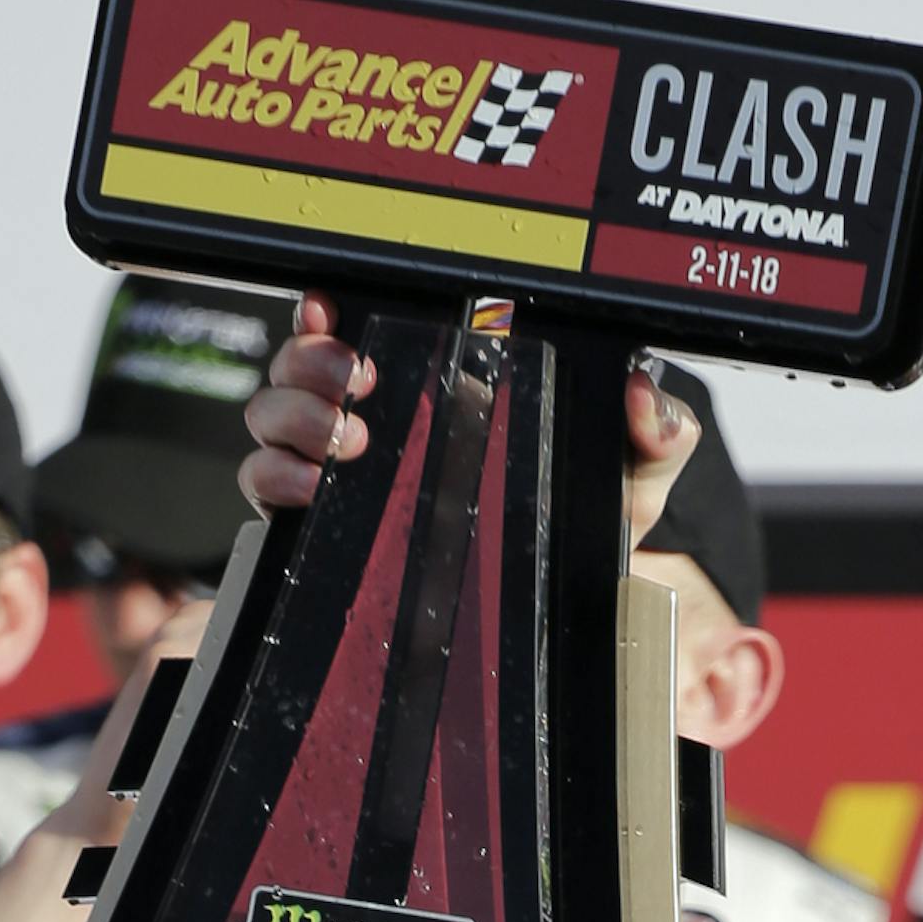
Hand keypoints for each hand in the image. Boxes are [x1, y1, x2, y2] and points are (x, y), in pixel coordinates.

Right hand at [239, 288, 700, 541]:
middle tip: (354, 382)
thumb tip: (641, 396)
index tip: (335, 311)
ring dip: (294, 416)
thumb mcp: (634, 469)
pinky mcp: (328, 528)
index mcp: (442, 386)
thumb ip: (656, 428)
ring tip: (345, 441)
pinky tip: (316, 489)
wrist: (582, 611)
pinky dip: (276, 480)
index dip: (329, 309)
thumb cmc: (592, 523)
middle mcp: (382, 421)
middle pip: (303, 362)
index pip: (362, 325)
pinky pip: (267, 489)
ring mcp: (348, 473)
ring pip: (273, 417)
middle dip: (309, 361)